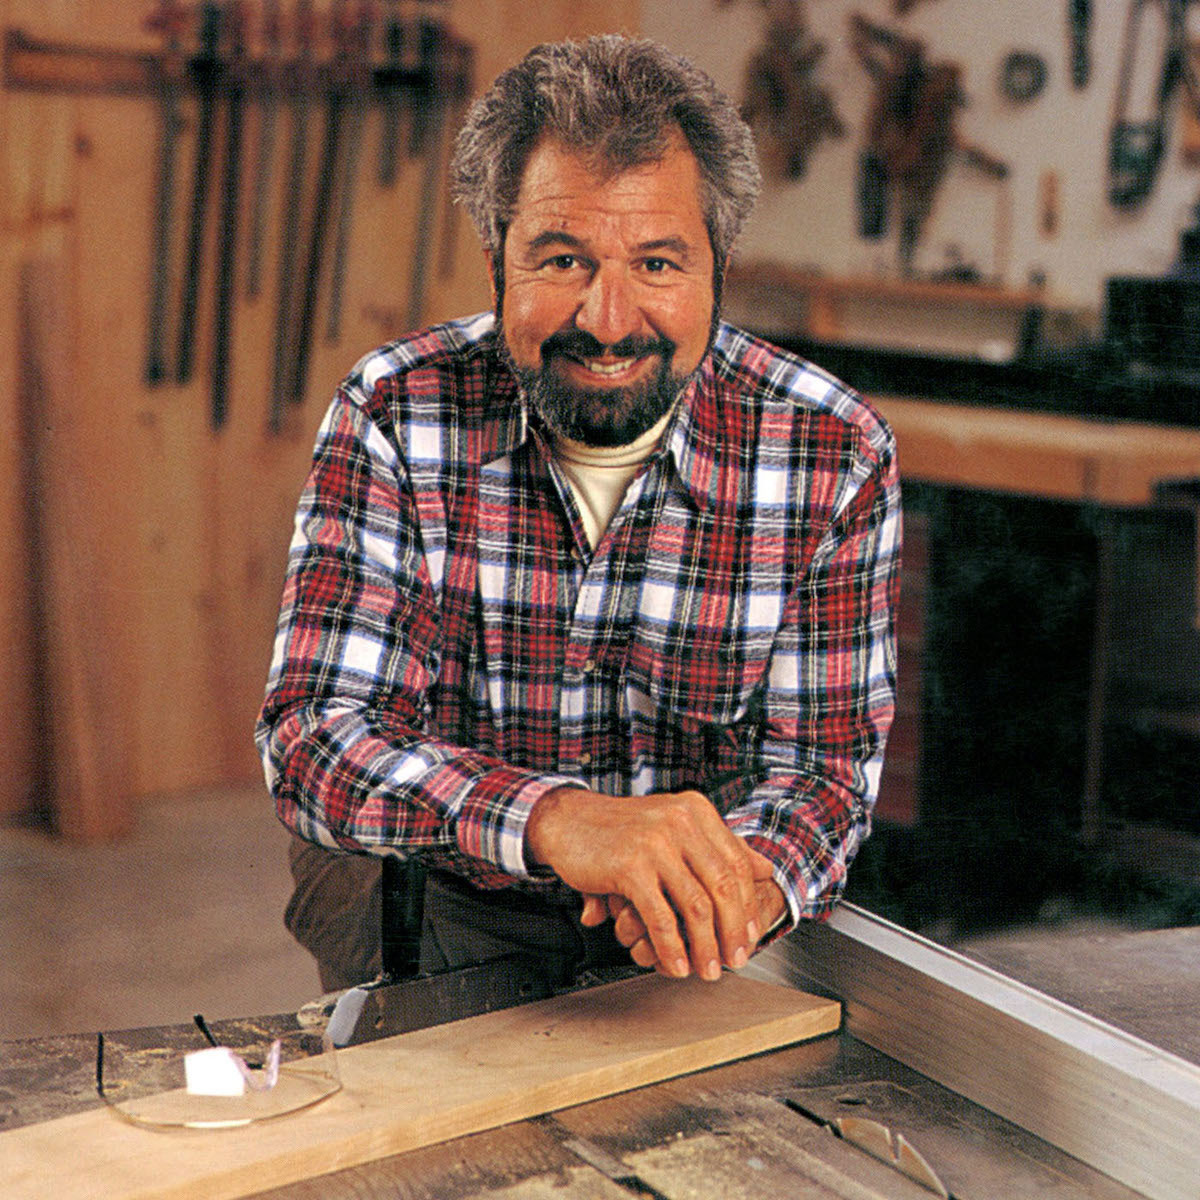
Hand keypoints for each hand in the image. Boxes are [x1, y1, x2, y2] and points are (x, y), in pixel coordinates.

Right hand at [525, 787, 765, 980]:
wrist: (568, 821)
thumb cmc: (621, 830)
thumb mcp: (674, 825)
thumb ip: (717, 845)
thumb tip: (765, 868)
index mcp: (695, 811)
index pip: (736, 862)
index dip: (747, 904)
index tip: (749, 935)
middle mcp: (680, 822)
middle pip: (723, 886)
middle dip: (733, 931)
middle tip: (735, 959)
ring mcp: (655, 843)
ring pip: (695, 906)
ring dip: (705, 946)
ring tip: (707, 969)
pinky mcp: (630, 867)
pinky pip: (660, 917)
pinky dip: (671, 947)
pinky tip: (675, 964)